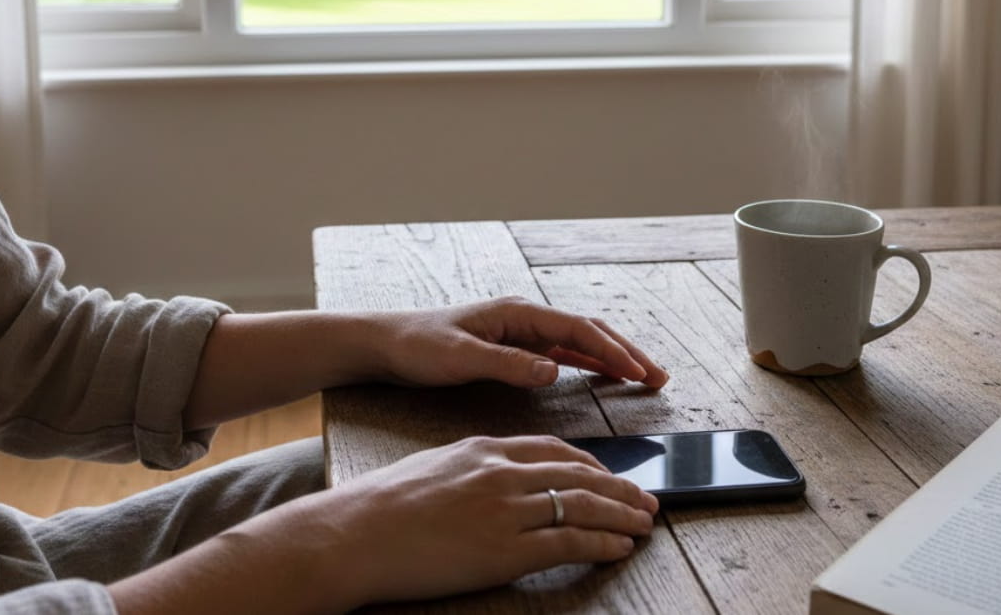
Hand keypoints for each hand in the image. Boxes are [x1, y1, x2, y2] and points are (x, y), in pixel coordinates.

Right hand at [300, 435, 660, 607]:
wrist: (354, 534)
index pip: (554, 450)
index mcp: (484, 449)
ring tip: (643, 525)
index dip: (591, 464)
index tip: (609, 475)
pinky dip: (601, 544)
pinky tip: (618, 549)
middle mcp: (501, 473)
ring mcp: (505, 510)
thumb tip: (496, 478)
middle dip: (620, 488)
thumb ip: (472, 467)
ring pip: (583, 506)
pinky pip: (569, 542)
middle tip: (645, 499)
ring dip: (621, 516)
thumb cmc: (381, 505)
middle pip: (579, 475)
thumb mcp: (433, 467)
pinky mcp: (505, 550)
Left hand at [370, 296, 668, 388]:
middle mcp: (525, 317)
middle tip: (659, 377)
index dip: (612, 351)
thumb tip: (553, 370)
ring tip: (646, 377)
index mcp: (517, 313)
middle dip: (626, 352)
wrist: (387, 343)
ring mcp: (522, 331)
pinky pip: (563, 352)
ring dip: (614, 357)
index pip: (577, 330)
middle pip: (589, 331)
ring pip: (580, 342)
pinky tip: (605, 375)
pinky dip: (590, 363)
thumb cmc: (418, 347)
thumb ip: (508, 364)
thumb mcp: (461, 358)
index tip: (638, 372)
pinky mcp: (514, 346)